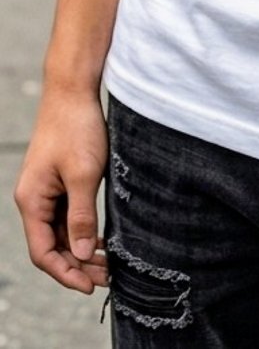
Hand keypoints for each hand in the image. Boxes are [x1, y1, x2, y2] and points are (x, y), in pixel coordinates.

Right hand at [14, 89, 109, 291]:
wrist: (73, 90)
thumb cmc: (76, 128)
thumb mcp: (83, 174)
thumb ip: (81, 216)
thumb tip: (81, 255)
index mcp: (32, 201)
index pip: (43, 252)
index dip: (66, 273)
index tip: (90, 286)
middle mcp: (34, 200)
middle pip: (52, 246)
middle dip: (77, 266)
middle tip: (107, 278)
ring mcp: (46, 191)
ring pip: (61, 233)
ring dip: (81, 250)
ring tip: (108, 264)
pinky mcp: (59, 182)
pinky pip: (67, 216)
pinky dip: (82, 231)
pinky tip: (101, 239)